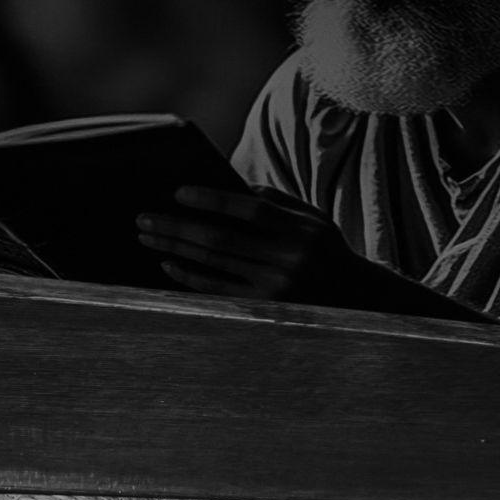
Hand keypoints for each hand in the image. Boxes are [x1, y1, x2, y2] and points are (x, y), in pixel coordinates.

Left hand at [133, 179, 456, 317]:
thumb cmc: (325, 252)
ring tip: (147, 235)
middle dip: (179, 226)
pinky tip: (168, 263)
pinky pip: (218, 292)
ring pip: (214, 266)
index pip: (248, 210)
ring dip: (176, 249)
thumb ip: (276, 202)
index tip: (177, 191)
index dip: (211, 199)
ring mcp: (275, 291)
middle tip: (144, 217)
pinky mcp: (264, 312)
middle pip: (221, 240)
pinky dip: (190, 277)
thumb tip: (232, 187)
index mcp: (301, 231)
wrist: (356, 304)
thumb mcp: (312, 221)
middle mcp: (288, 262)